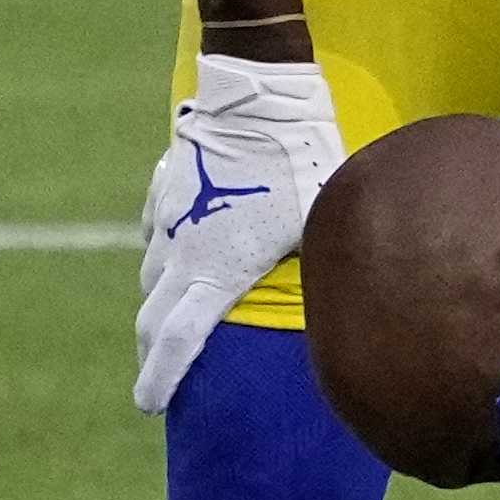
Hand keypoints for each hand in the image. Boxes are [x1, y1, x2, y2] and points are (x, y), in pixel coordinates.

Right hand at [132, 54, 346, 415]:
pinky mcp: (167, 183)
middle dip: (151, 355)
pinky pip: (158, 227)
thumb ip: (321, 279)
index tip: (148, 405)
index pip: (176, 338)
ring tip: (169, 321)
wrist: (260, 95)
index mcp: (216, 269)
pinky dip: (165, 248)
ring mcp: (169, 214)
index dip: (161, 378)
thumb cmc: (304, 164)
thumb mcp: (320, 231)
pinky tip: (177, 251)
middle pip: (152, 315)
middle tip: (154, 382)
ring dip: (160, 300)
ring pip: (154, 271)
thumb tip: (350, 318)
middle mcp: (182, 247)